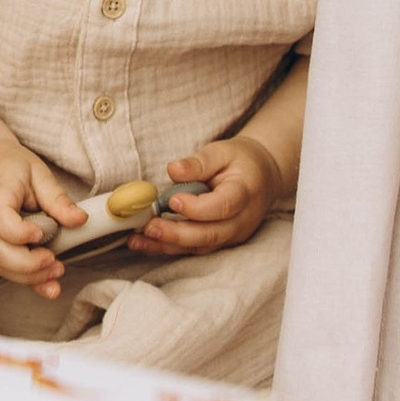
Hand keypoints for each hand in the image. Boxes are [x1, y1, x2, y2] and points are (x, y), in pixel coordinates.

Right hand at [0, 138, 87, 288]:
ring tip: (55, 271)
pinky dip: (23, 279)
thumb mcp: (37, 172)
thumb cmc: (6, 166)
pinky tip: (45, 283)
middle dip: (28, 265)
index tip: (40, 235)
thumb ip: (57, 198)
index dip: (18, 232)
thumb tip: (80, 220)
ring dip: (27, 276)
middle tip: (55, 262)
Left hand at [131, 134, 283, 259]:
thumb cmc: (240, 161)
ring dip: (168, 245)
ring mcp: (232, 235)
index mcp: (245, 192)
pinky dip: (169, 247)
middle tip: (149, 227)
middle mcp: (242, 220)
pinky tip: (145, 243)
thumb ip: (199, 162)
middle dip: (177, 234)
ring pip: (200, 246)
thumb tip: (173, 170)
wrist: (261, 177)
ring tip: (138, 239)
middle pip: (210, 234)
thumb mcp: (222, 151)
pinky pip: (194, 248)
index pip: (223, 206)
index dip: (197, 207)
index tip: (172, 200)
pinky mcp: (220, 241)